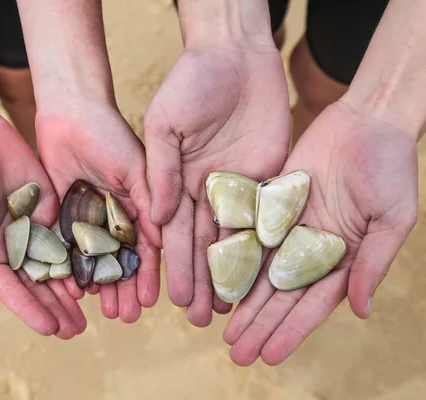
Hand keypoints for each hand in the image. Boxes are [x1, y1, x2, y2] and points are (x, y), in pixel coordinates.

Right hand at [0, 119, 86, 338]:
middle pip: (40, 285)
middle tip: (77, 331)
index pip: (14, 292)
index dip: (32, 311)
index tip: (51, 330)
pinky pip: (72, 237)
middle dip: (57, 308)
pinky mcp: (55, 210)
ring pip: (60, 266)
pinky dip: (83, 255)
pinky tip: (97, 272)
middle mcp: (17, 249)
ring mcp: (37, 230)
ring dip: (73, 290)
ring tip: (90, 313)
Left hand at [36, 97, 161, 322]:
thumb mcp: (135, 166)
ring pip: (96, 261)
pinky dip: (72, 270)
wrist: (69, 113)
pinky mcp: (64, 216)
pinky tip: (76, 292)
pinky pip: (68, 249)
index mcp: (140, 207)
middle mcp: (117, 218)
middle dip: (124, 289)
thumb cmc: (109, 134)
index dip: (148, 276)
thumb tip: (163, 243)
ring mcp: (91, 219)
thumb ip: (149, 201)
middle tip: (126, 318)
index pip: (146, 249)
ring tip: (105, 313)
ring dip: (101, 287)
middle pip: (122, 262)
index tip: (150, 302)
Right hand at [144, 44, 289, 325]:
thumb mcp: (164, 122)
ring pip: (235, 239)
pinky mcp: (268, 178)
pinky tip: (263, 276)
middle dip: (200, 282)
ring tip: (227, 310)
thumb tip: (158, 216)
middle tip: (198, 320)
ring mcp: (238, 187)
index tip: (170, 299)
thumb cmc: (191, 81)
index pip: (173, 232)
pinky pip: (266, 218)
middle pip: (203, 244)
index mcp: (178, 180)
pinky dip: (264, 248)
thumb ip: (160, 169)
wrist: (235, 53)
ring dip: (231, 275)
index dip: (173, 265)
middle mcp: (206, 190)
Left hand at [224, 100, 417, 364]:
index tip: (270, 356)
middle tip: (236, 354)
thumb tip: (360, 310)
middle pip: (282, 295)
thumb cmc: (391, 168)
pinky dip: (234, 259)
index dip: (291, 330)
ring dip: (244, 302)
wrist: (368, 120)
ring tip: (224, 331)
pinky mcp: (272, 204)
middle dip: (260, 325)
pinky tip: (217, 282)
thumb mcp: (392, 218)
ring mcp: (290, 228)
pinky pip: (249, 235)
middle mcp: (313, 249)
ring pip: (261, 271)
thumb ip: (373, 263)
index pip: (313, 303)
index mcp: (344, 258)